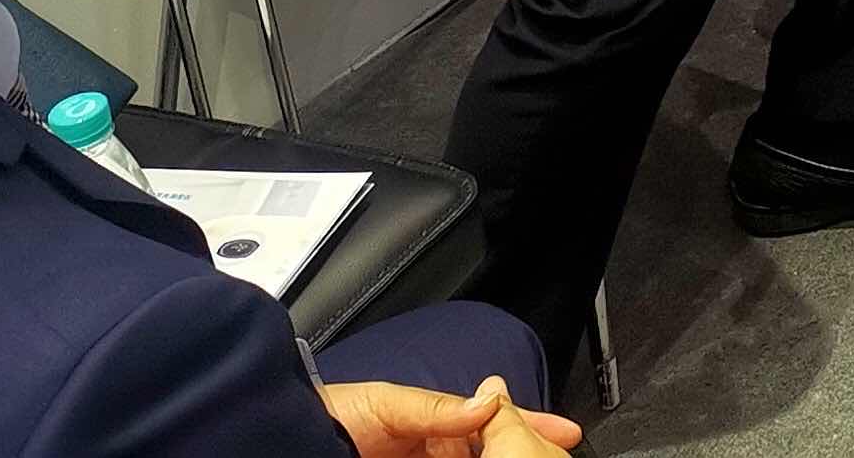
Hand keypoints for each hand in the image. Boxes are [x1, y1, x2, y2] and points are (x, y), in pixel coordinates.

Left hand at [323, 374, 582, 457]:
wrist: (290, 442)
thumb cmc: (331, 418)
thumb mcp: (387, 404)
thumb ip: (436, 408)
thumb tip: (487, 402)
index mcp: (435, 425)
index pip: (492, 426)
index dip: (528, 427)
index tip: (563, 433)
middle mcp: (434, 453)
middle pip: (491, 454)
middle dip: (520, 452)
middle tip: (547, 455)